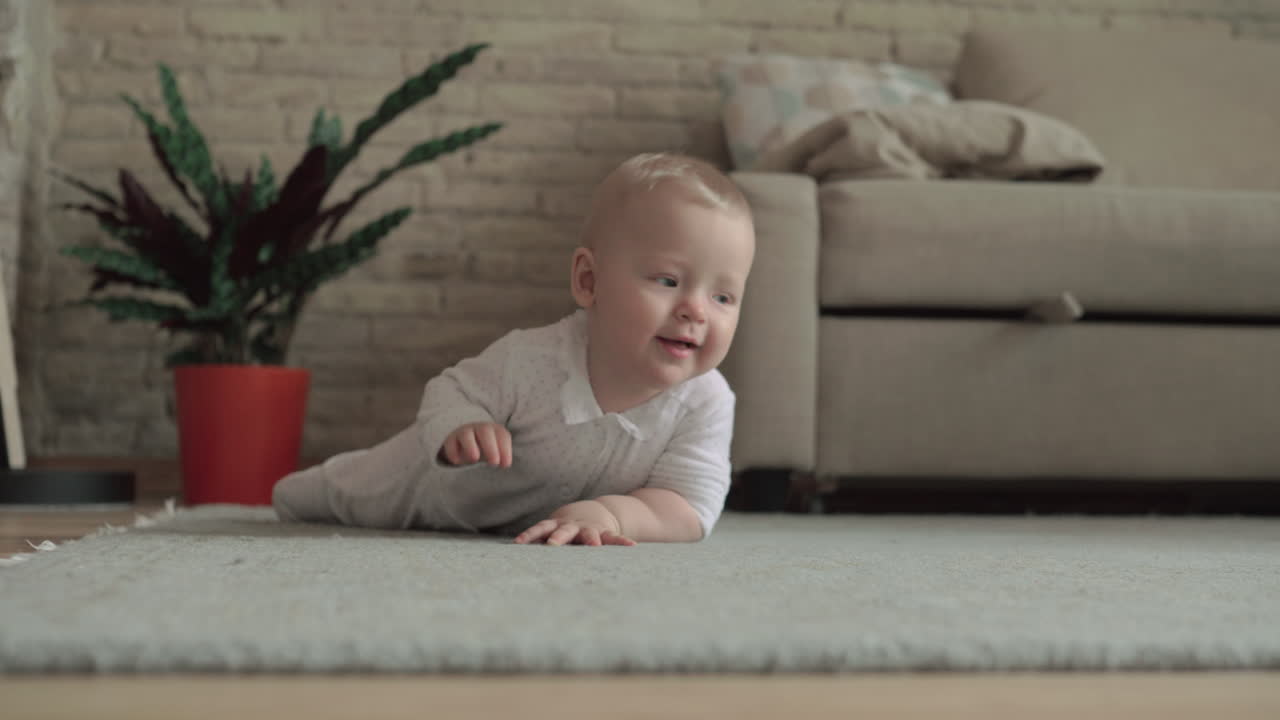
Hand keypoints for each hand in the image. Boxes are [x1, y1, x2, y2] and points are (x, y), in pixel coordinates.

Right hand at [439, 422, 511, 467]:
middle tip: (494, 463)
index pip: (502, 435)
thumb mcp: (495, 450)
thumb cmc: (485, 448)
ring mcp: (463, 432)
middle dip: (491, 447)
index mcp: (494, 430)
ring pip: (466, 435)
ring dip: (471, 446)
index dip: (505, 449)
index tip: (506, 465)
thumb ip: (500, 456)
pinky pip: (450, 443)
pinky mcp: (450, 440)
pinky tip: (457, 461)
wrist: (464, 438)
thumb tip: (504, 465)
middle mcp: (479, 428)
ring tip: (475, 459)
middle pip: (485, 432)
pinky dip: (453, 452)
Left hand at [514, 501, 636, 546]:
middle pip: (563, 531)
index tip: (518, 543)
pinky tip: (631, 547)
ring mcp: (589, 529)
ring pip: (589, 533)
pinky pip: (614, 538)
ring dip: (590, 539)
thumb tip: (508, 560)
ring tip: (594, 546)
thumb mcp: (551, 533)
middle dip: (558, 538)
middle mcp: (571, 527)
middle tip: (552, 546)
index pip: (539, 528)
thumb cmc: (564, 530)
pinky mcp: (605, 534)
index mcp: (555, 526)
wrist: (591, 514)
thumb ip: (537, 543)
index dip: (529, 535)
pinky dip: (621, 542)